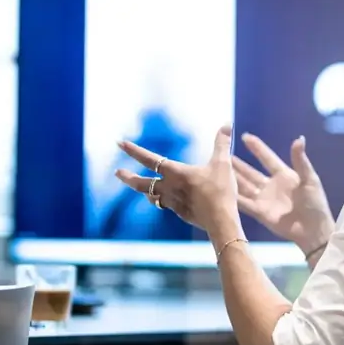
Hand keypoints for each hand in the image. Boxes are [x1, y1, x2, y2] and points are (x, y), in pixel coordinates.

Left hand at [115, 125, 241, 237]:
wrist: (221, 221)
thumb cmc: (220, 191)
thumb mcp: (223, 164)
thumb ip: (222, 143)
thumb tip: (226, 123)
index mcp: (176, 173)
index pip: (149, 159)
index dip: (133, 150)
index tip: (120, 143)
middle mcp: (169, 188)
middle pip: (141, 183)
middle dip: (127, 177)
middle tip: (117, 173)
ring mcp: (173, 203)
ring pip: (151, 196)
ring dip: (145, 190)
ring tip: (141, 188)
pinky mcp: (180, 213)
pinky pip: (166, 205)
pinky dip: (162, 200)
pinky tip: (166, 200)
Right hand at [232, 133, 334, 253]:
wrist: (313, 230)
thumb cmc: (315, 204)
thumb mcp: (310, 179)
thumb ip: (300, 160)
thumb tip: (299, 138)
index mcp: (285, 175)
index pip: (267, 158)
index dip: (257, 148)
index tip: (244, 136)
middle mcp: (271, 185)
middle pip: (251, 172)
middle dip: (238, 163)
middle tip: (224, 153)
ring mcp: (265, 199)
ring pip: (245, 185)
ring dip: (233, 177)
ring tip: (219, 168)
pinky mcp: (260, 212)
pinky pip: (244, 203)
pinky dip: (234, 196)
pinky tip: (223, 190)